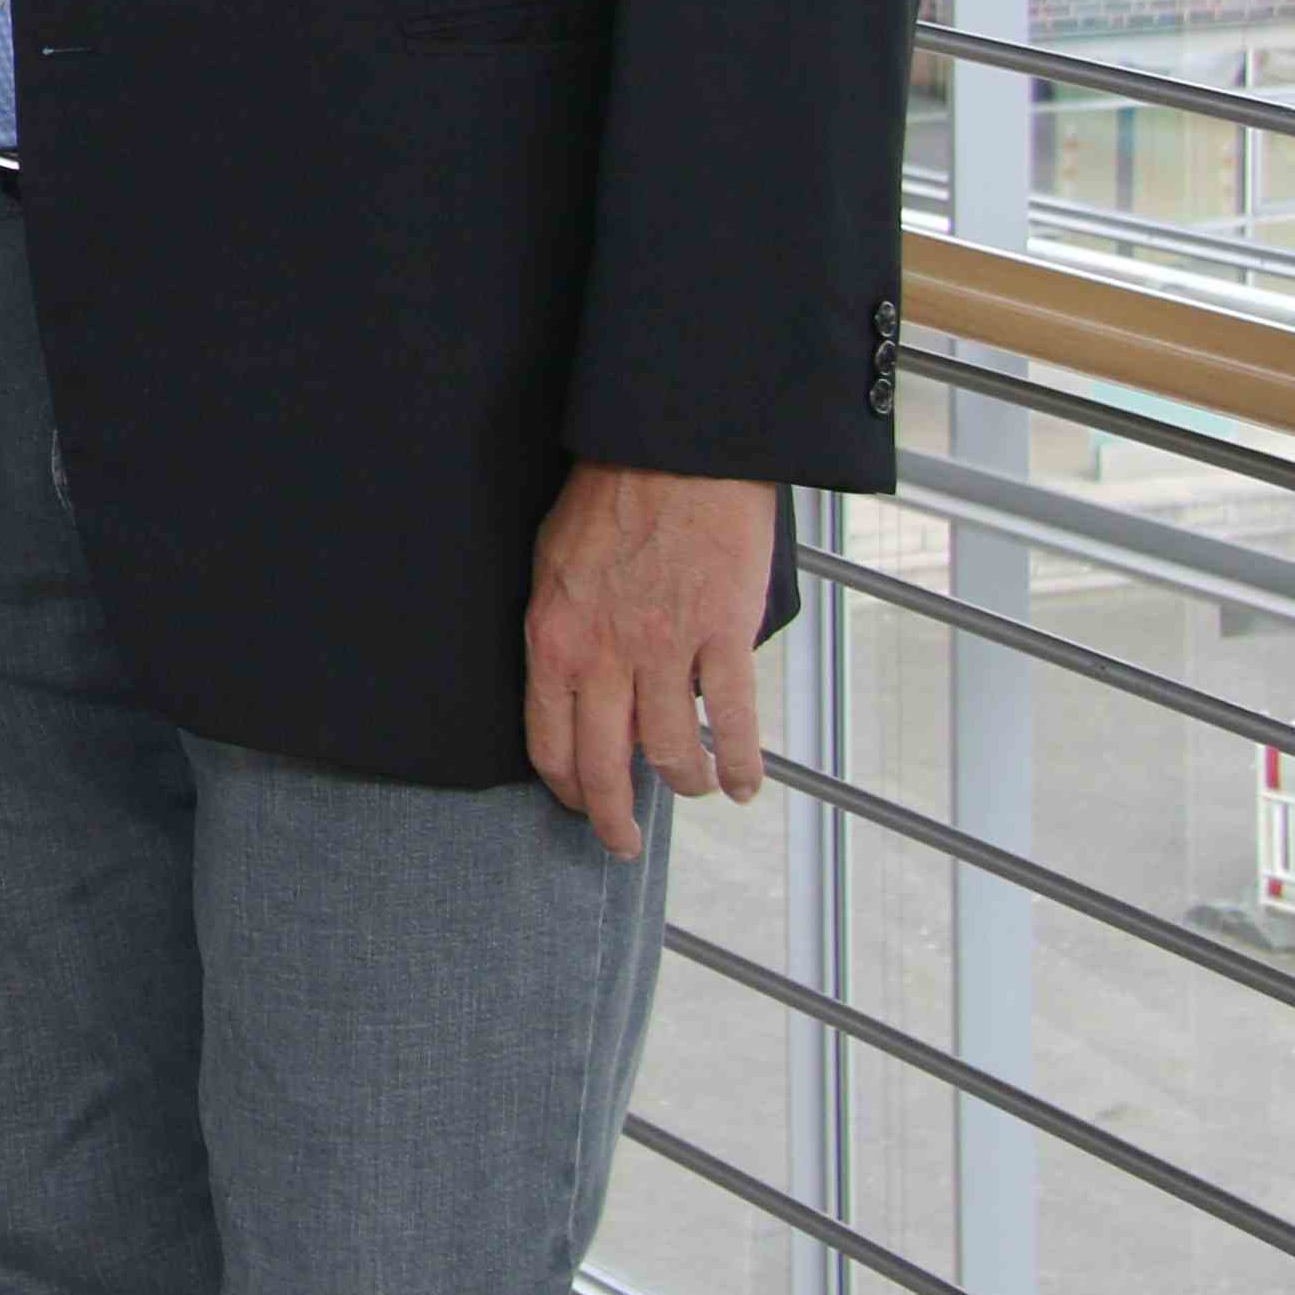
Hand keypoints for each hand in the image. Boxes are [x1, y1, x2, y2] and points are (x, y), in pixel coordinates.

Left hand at [524, 463, 779, 862]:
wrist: (672, 450)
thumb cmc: (610, 497)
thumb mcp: (555, 568)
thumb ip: (567, 635)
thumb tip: (588, 693)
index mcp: (553, 638)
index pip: (548, 741)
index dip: (566, 788)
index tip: (581, 806)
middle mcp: (603, 654)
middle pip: (603, 765)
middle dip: (614, 816)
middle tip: (623, 844)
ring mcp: (664, 648)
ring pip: (671, 754)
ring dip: (686, 785)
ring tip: (697, 790)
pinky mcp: (722, 635)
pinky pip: (734, 723)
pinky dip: (743, 765)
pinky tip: (747, 784)